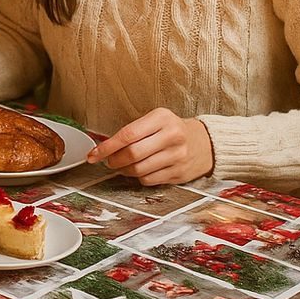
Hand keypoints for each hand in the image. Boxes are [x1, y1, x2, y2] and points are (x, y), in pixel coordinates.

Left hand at [87, 108, 214, 185]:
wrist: (206, 143)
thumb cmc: (172, 130)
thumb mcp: (155, 120)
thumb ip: (133, 131)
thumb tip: (104, 147)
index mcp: (162, 118)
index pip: (128, 134)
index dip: (107, 147)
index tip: (93, 154)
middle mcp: (172, 136)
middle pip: (133, 154)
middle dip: (114, 160)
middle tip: (108, 161)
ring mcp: (178, 156)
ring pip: (139, 170)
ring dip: (124, 170)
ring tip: (122, 166)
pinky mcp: (180, 173)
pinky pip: (149, 180)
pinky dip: (138, 177)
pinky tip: (139, 170)